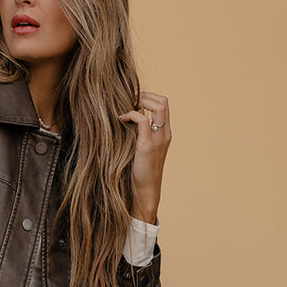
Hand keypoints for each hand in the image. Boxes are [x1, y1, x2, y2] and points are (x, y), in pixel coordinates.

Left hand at [119, 90, 171, 223]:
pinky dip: (132, 114)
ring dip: (141, 101)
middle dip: (146, 96)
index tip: (134, 103)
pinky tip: (122, 119)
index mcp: (165, 134)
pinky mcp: (147, 145)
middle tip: (130, 102)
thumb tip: (125, 122)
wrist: (145, 191)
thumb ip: (140, 136)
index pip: (164, 105)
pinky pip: (143, 120)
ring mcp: (158, 139)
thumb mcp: (143, 149)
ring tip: (127, 109)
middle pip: (163, 101)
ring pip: (158, 106)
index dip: (149, 98)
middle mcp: (164, 134)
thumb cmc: (141, 172)